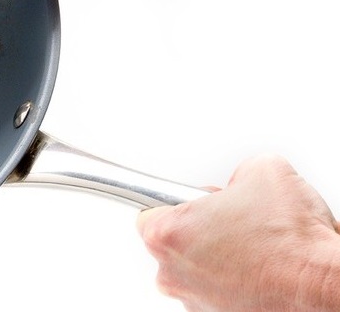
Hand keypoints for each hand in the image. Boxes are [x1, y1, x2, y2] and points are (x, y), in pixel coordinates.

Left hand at [137, 155, 339, 310]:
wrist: (323, 282)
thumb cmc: (292, 239)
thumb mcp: (261, 171)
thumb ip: (235, 175)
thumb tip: (240, 184)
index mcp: (168, 234)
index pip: (148, 210)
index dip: (176, 202)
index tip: (192, 202)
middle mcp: (174, 274)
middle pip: (171, 243)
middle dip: (199, 230)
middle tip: (232, 221)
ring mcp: (195, 300)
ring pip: (195, 270)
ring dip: (217, 257)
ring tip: (254, 246)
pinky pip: (217, 291)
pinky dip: (234, 280)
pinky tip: (259, 268)